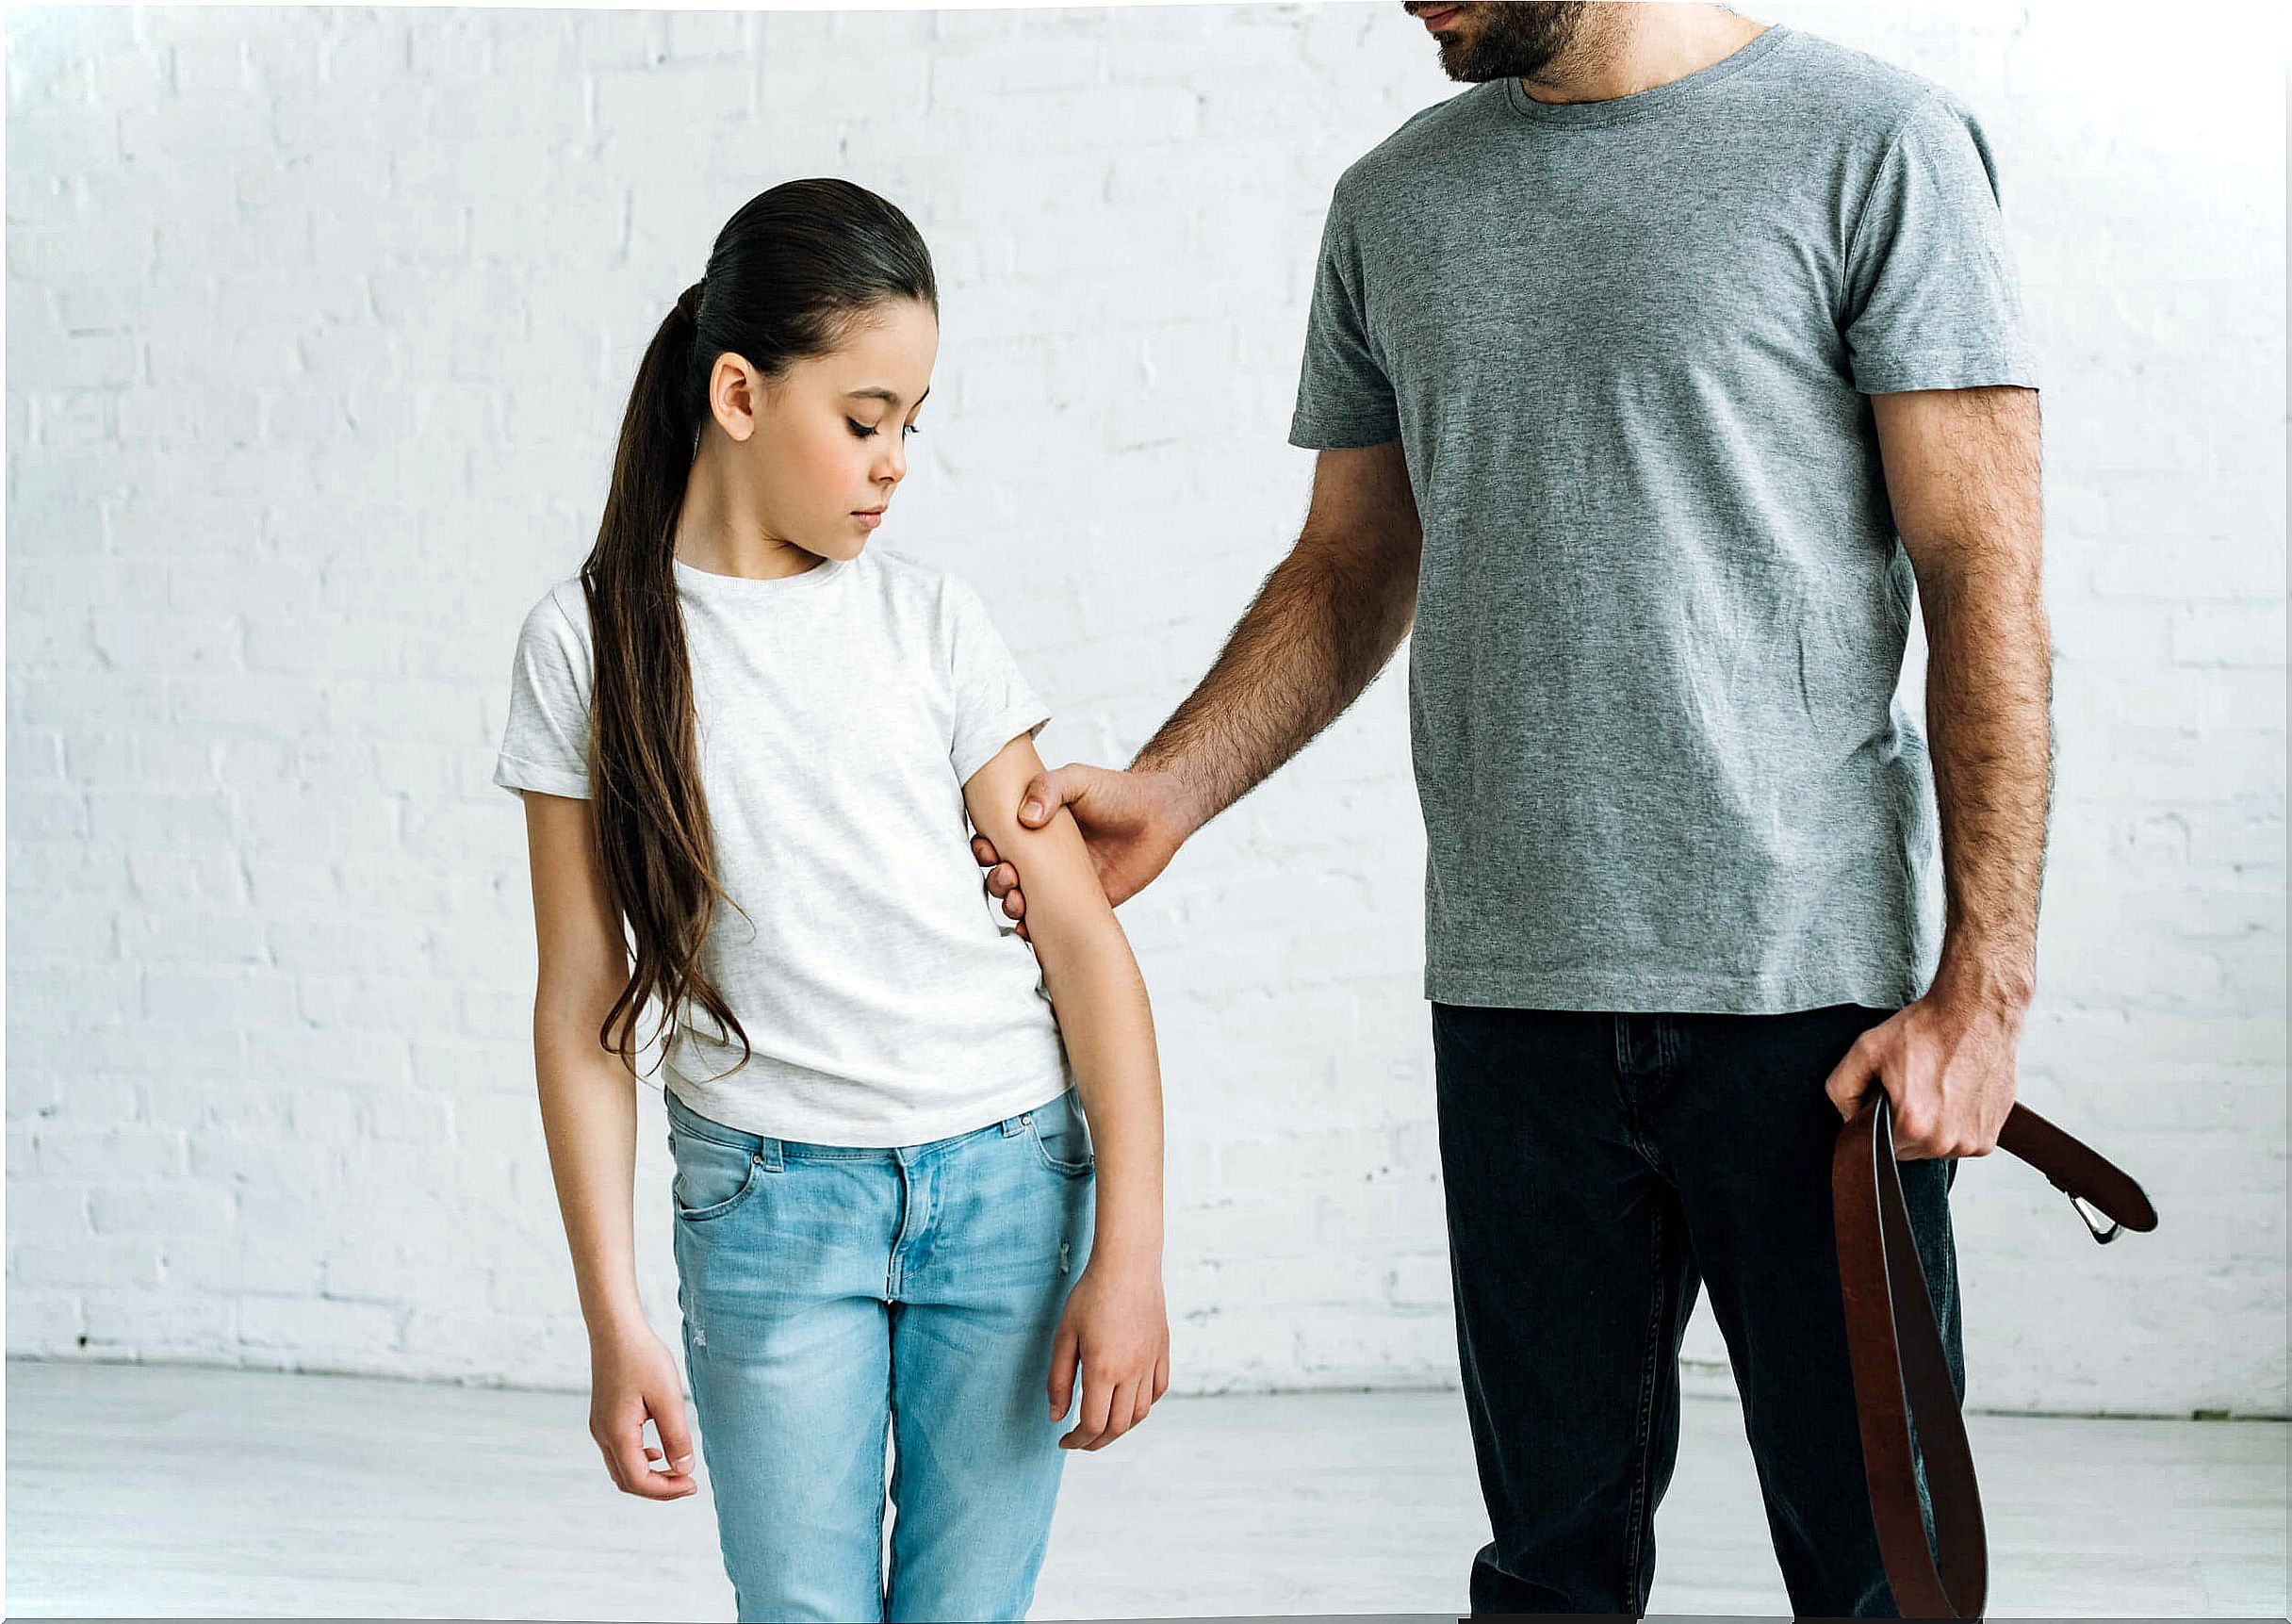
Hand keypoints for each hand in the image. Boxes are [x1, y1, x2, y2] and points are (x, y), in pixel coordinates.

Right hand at [588, 1322, 699, 1498]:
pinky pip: (619, 1451)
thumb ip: (677, 1436)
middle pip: (627, 1481)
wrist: (616, 1330)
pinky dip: (639, 1459)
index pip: (639, 1481)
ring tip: (677, 1469)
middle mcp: (603, 1435)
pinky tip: (658, 1449)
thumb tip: (684, 1469)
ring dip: (648, 1474)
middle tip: (687, 1482)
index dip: (666, 1490)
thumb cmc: (643, 1358)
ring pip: (621, 1468)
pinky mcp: (603, 1417)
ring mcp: (600, 1426)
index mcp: (617, 1433)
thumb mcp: (668, 1398)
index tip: (692, 1484)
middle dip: (658, 1488)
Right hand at [971, 763, 1189, 942]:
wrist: (1159, 815)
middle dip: (997, 880)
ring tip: (1018, 902)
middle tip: (1009, 876)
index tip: (988, 851)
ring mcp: (1060, 882)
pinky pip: (1051, 923)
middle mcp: (1042, 857)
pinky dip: (1033, 930)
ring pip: (1021, 901)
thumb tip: (1025, 817)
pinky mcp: (1081, 904)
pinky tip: (1028, 929)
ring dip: (1009, 905)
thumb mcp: (1078, 779)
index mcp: (1033, 827)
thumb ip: (1049, 787)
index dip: (984, 848)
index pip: (996, 841)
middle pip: (1003, 874)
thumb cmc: (1118, 792)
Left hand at [1046, 1257, 1170, 1449]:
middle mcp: (1132, 1372)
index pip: (1093, 1425)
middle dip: (1097, 1442)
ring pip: (1140, 1413)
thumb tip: (1057, 1417)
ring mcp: (1151, 1362)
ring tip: (1103, 1425)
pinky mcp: (1163, 1351)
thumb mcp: (1064, 1336)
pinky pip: (1158, 1390)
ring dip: (1120, 1427)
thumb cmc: (1090, 1296)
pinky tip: (1128, 1401)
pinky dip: (1144, 1405)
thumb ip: (1059, 1380)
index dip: (1077, 1441)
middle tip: (1081, 1441)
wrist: (1128, 1264)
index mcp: (1103, 1370)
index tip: (1064, 1441)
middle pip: (1118, 1427)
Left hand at [1822, 977, 2026, 1158]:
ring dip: (1930, 1127)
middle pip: (1907, 1149)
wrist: (1978, 1011)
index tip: (1888, 1094)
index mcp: (1912, 1126)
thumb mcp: (1866, 1049)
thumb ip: (1842, 1088)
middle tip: (1912, 1087)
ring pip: (1934, 1148)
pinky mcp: (1990, 1137)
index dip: (1877, 1119)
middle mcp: (1944, 1142)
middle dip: (1903, 1124)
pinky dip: (1955, 1124)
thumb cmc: (1926, 1028)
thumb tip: (1848, 1117)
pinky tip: (1955, 1095)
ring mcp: (1972, 1143)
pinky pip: (1960, 1142)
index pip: (1878, 1145)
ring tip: (1935, 1089)